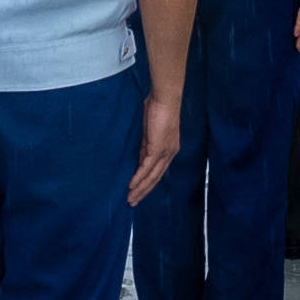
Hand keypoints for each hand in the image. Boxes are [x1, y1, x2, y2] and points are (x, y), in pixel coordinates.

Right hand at [129, 90, 184, 205]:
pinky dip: (139, 177)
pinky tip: (131, 185)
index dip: (148, 183)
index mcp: (169, 149)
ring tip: (130, 198)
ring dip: (140, 188)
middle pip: (156, 178)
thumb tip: (137, 157)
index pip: (158, 172)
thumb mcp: (149, 131)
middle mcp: (169, 153)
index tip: (138, 192)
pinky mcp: (158, 148)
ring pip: (152, 176)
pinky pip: (147, 167)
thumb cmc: (157, 108)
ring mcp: (165, 152)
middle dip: (143, 191)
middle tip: (132, 202)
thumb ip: (145, 145)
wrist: (165, 98)